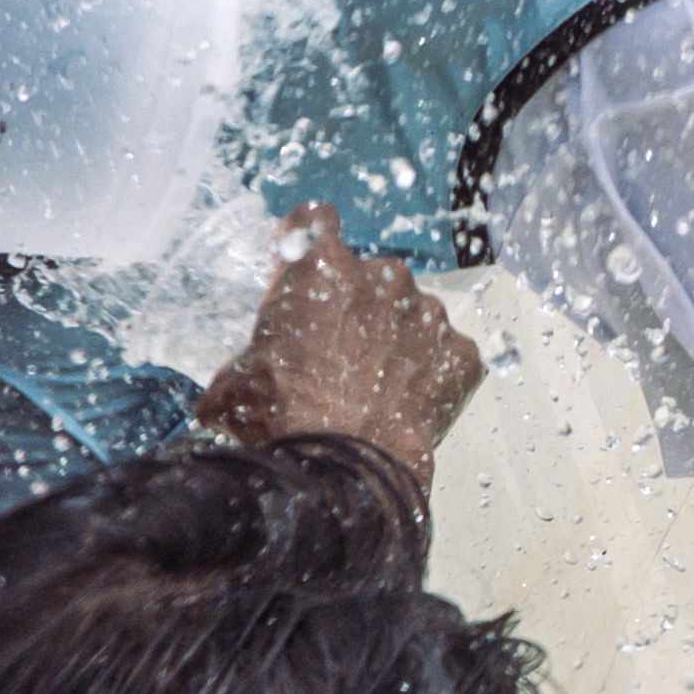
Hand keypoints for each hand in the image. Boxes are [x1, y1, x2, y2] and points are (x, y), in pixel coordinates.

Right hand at [199, 204, 485, 473]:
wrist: (339, 473)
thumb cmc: (279, 420)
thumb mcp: (232, 384)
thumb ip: (245, 360)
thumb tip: (234, 383)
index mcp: (320, 267)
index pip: (313, 220)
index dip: (305, 241)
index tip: (302, 268)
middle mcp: (383, 276)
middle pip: (368, 275)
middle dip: (354, 306)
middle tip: (335, 354)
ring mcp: (428, 313)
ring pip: (411, 313)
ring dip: (395, 339)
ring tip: (372, 387)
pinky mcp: (461, 354)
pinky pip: (446, 354)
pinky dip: (431, 373)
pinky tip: (406, 404)